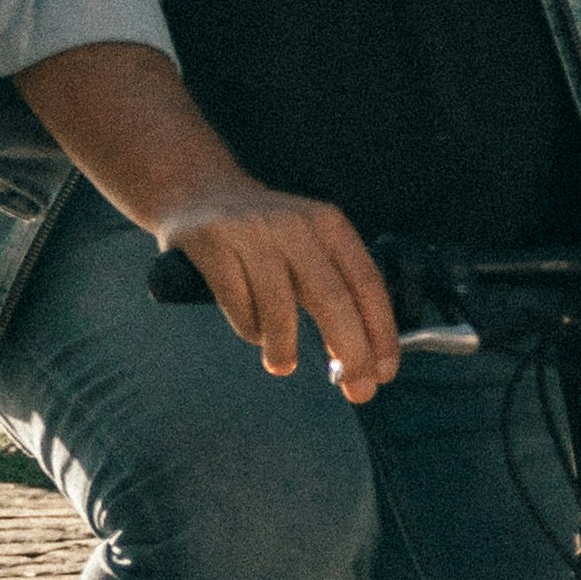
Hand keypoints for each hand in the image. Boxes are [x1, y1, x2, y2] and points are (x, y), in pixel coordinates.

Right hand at [159, 186, 401, 401]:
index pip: (366, 282)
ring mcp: (252, 232)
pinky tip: (252, 332)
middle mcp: (295, 224)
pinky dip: (248, 328)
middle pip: (332, 298)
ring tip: (283, 364)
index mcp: (328, 224)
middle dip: (350, 351)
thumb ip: (335, 289)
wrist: (197, 190)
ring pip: (280, 306)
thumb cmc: (263, 233)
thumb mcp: (308, 244)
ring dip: (284, 347)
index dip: (380, 331)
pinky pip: (237, 302)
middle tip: (356, 390)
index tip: (384, 371)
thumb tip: (364, 355)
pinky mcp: (213, 243)